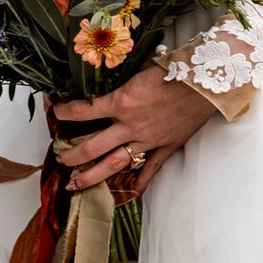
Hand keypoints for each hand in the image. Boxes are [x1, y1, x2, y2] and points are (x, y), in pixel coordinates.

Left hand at [49, 62, 217, 194]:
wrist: (207, 81)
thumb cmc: (175, 68)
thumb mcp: (140, 68)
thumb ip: (123, 78)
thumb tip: (105, 75)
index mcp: (121, 102)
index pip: (83, 111)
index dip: (64, 112)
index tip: (55, 112)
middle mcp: (130, 125)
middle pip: (92, 147)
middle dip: (72, 156)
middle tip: (60, 161)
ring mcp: (148, 140)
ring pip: (114, 164)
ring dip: (93, 177)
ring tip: (76, 186)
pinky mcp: (165, 146)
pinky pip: (149, 169)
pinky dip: (139, 183)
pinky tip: (129, 194)